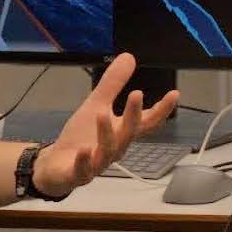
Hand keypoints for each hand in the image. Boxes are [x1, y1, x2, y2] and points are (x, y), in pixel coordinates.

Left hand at [34, 53, 178, 198]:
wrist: (57, 167)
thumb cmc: (82, 137)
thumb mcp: (96, 106)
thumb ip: (113, 84)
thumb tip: (129, 57)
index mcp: (122, 132)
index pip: (146, 121)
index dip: (161, 109)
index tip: (174, 93)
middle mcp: (115, 149)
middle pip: (129, 134)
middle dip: (133, 116)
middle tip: (137, 93)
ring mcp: (97, 163)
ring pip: (108, 151)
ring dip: (107, 133)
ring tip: (101, 114)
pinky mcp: (78, 174)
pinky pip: (84, 170)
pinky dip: (85, 161)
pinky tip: (84, 150)